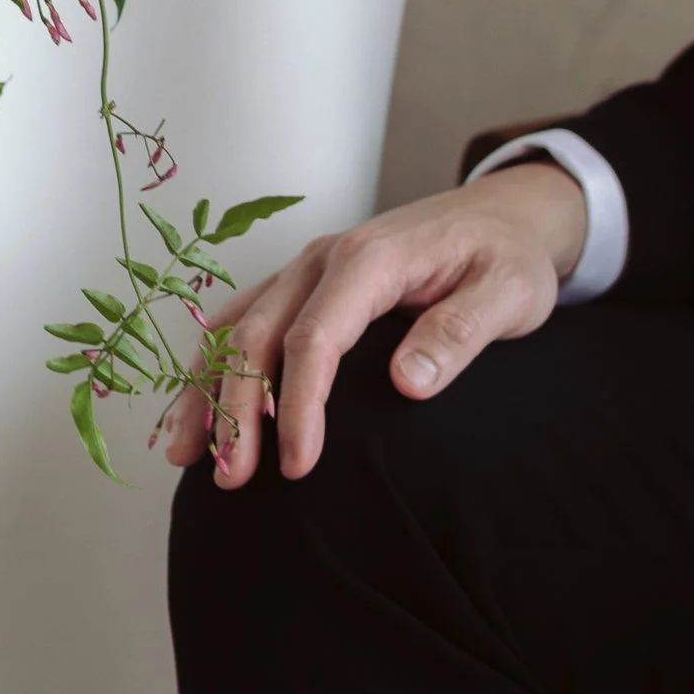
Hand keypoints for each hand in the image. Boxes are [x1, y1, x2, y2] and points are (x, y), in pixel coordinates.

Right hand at [159, 164, 589, 487]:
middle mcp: (322, 259)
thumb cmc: (505, 257)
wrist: (501, 214)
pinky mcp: (301, 283)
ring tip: (185, 454)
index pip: (315, 338)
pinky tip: (197, 404)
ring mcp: (304, 269)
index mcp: (370, 259)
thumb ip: (459, 334)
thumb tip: (407, 384)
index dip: (299, 405)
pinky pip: (241, 319)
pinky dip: (210, 362)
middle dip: (236, 409)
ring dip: (207, 388)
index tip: (297, 466)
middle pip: (257, 334)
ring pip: (235, 326)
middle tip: (230, 479)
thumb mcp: (508, 293)